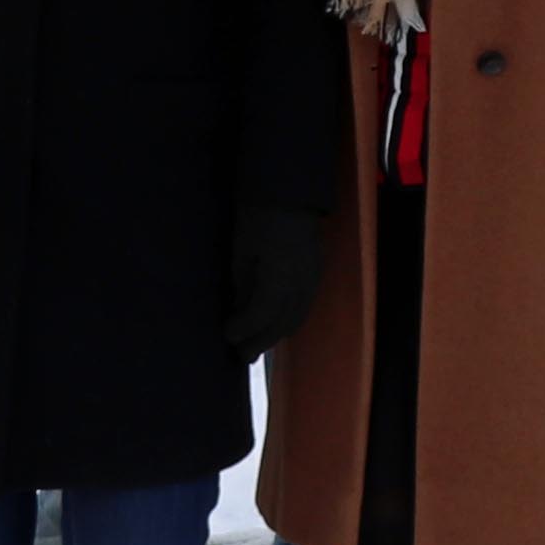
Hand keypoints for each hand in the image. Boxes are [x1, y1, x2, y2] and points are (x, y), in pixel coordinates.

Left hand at [221, 203, 327, 360]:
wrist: (290, 190)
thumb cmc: (257, 215)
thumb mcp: (241, 250)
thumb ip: (243, 284)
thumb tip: (239, 310)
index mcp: (280, 276)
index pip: (262, 315)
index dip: (244, 329)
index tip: (227, 335)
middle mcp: (302, 282)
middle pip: (282, 323)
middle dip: (260, 342)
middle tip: (241, 355)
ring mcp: (314, 278)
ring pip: (297, 318)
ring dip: (276, 336)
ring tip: (256, 346)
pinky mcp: (317, 273)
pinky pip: (304, 306)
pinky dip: (289, 321)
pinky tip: (275, 326)